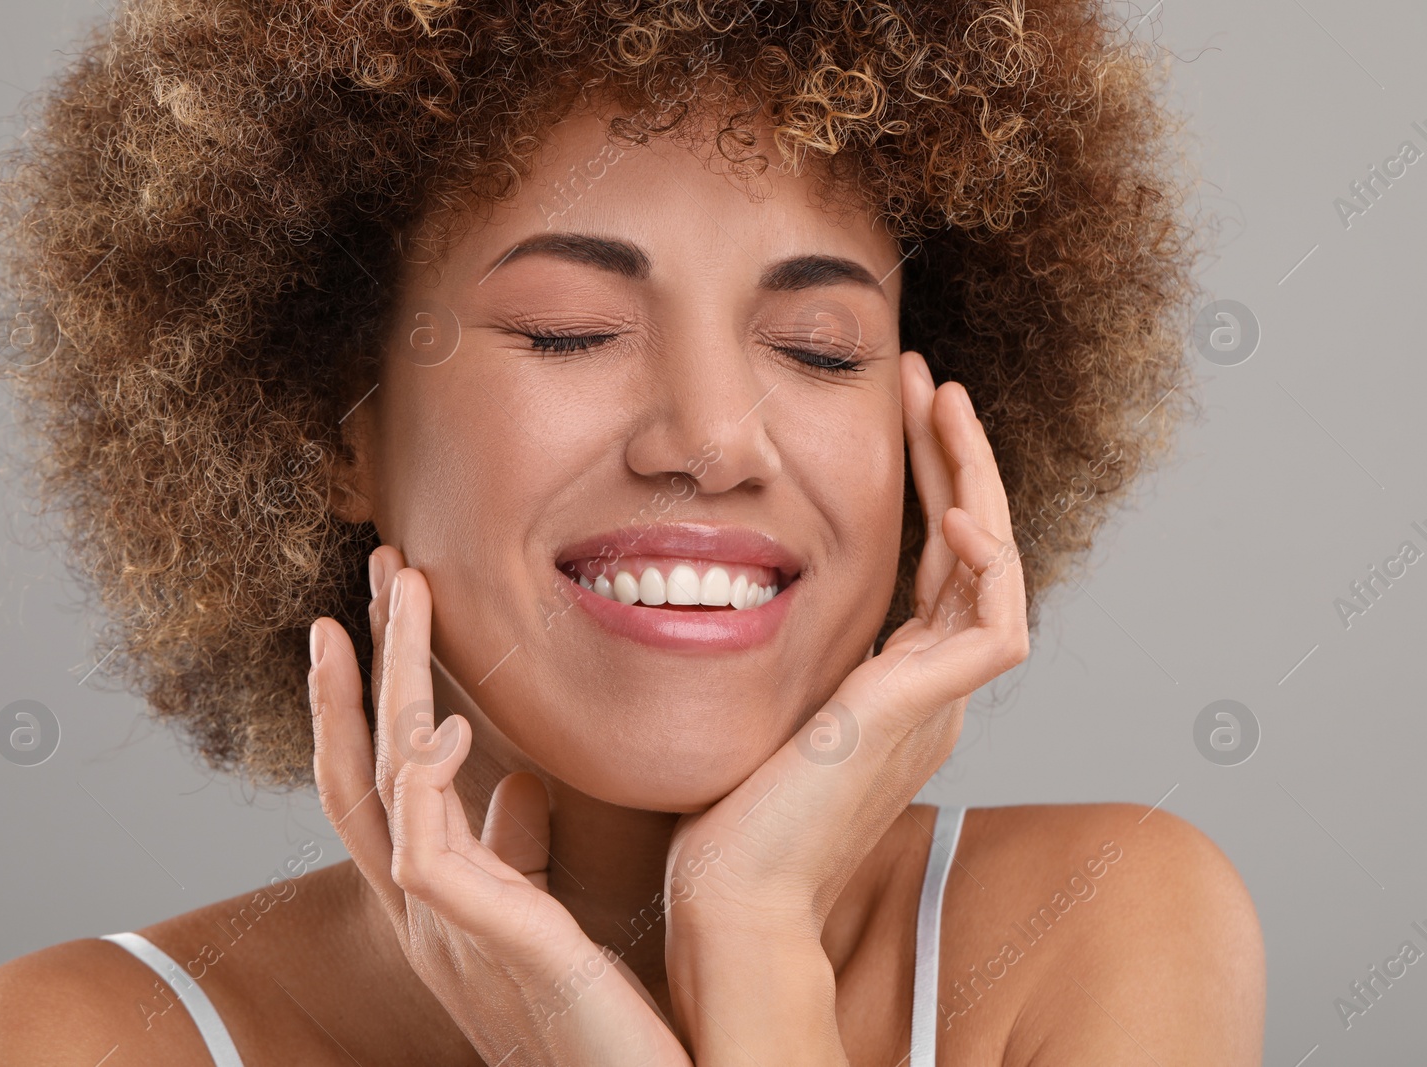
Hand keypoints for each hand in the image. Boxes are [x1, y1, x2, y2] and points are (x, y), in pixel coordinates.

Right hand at [309, 545, 691, 1066]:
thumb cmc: (591, 1011)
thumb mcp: (543, 913)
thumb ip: (517, 849)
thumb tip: (518, 783)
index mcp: (434, 896)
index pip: (375, 781)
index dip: (358, 698)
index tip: (364, 616)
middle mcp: (419, 907)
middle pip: (362, 765)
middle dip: (362, 661)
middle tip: (377, 566)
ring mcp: (438, 926)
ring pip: (386, 783)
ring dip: (391, 681)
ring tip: (406, 593)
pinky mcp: (479, 942)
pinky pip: (422, 851)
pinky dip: (424, 780)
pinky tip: (445, 725)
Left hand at [662, 352, 1029, 1047]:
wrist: (733, 895)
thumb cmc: (727, 812)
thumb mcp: (759, 696)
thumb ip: (779, 646)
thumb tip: (734, 583)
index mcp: (894, 682)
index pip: (931, 558)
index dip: (923, 479)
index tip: (897, 407)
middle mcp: (928, 688)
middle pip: (968, 548)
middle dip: (952, 457)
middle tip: (931, 381)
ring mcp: (936, 703)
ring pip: (993, 568)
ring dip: (975, 479)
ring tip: (944, 403)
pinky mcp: (929, 716)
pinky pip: (995, 628)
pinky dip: (987, 562)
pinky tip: (953, 507)